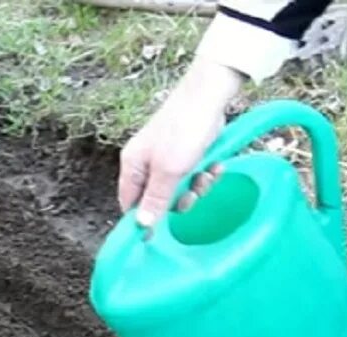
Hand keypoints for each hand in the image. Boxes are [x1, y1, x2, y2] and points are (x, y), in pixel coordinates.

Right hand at [117, 58, 244, 226]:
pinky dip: (205, 172)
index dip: (144, 219)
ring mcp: (166, 157)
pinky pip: (193, 173)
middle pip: (159, 198)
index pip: (130, 204)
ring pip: (180, 187)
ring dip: (198, 185)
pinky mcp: (186, 151)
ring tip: (209, 173)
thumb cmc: (184, 130)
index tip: (159, 232)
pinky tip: (216, 165)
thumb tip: (142, 225)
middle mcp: (146, 163)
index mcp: (133, 166)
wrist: (209, 94)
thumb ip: (155, 200)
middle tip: (194, 192)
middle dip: (180, 198)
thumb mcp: (169, 171)